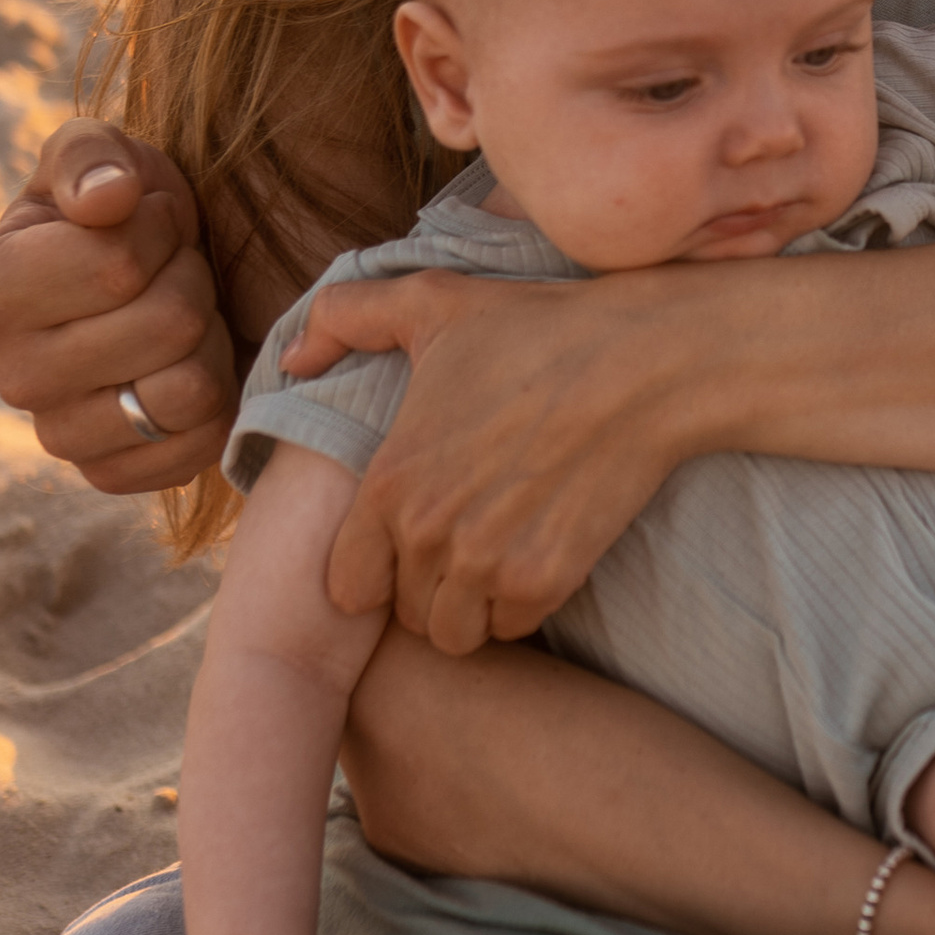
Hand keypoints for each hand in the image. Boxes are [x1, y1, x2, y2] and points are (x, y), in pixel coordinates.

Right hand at [0, 118, 237, 488]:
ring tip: (183, 315)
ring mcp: (59, 435)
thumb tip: (107, 200)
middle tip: (177, 269)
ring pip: (186, 389)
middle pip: (165, 325)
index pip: (118, 265)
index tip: (156, 220)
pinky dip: (217, 400)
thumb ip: (90, 156)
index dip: (162, 229)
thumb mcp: (101, 155)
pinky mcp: (109, 475)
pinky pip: (198, 442)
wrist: (160, 281)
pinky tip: (187, 366)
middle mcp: (13, 375)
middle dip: (192, 281)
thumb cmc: (123, 210)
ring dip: (207, 339)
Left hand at [289, 267, 703, 649]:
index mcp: (389, 482)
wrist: (642, 364)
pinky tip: (537, 555)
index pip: (349, 585)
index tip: (409, 542)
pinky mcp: (545, 579)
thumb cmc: (536, 329)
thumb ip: (343, 317)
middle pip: (406, 614)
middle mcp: (428, 534)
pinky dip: (522, 604)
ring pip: (456, 633)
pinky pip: (514, 627)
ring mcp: (487, 563)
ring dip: (472, 607)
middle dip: (428, 588)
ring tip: (496, 559)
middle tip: (463, 544)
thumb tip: (292, 361)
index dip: (376, 568)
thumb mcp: (431, 301)